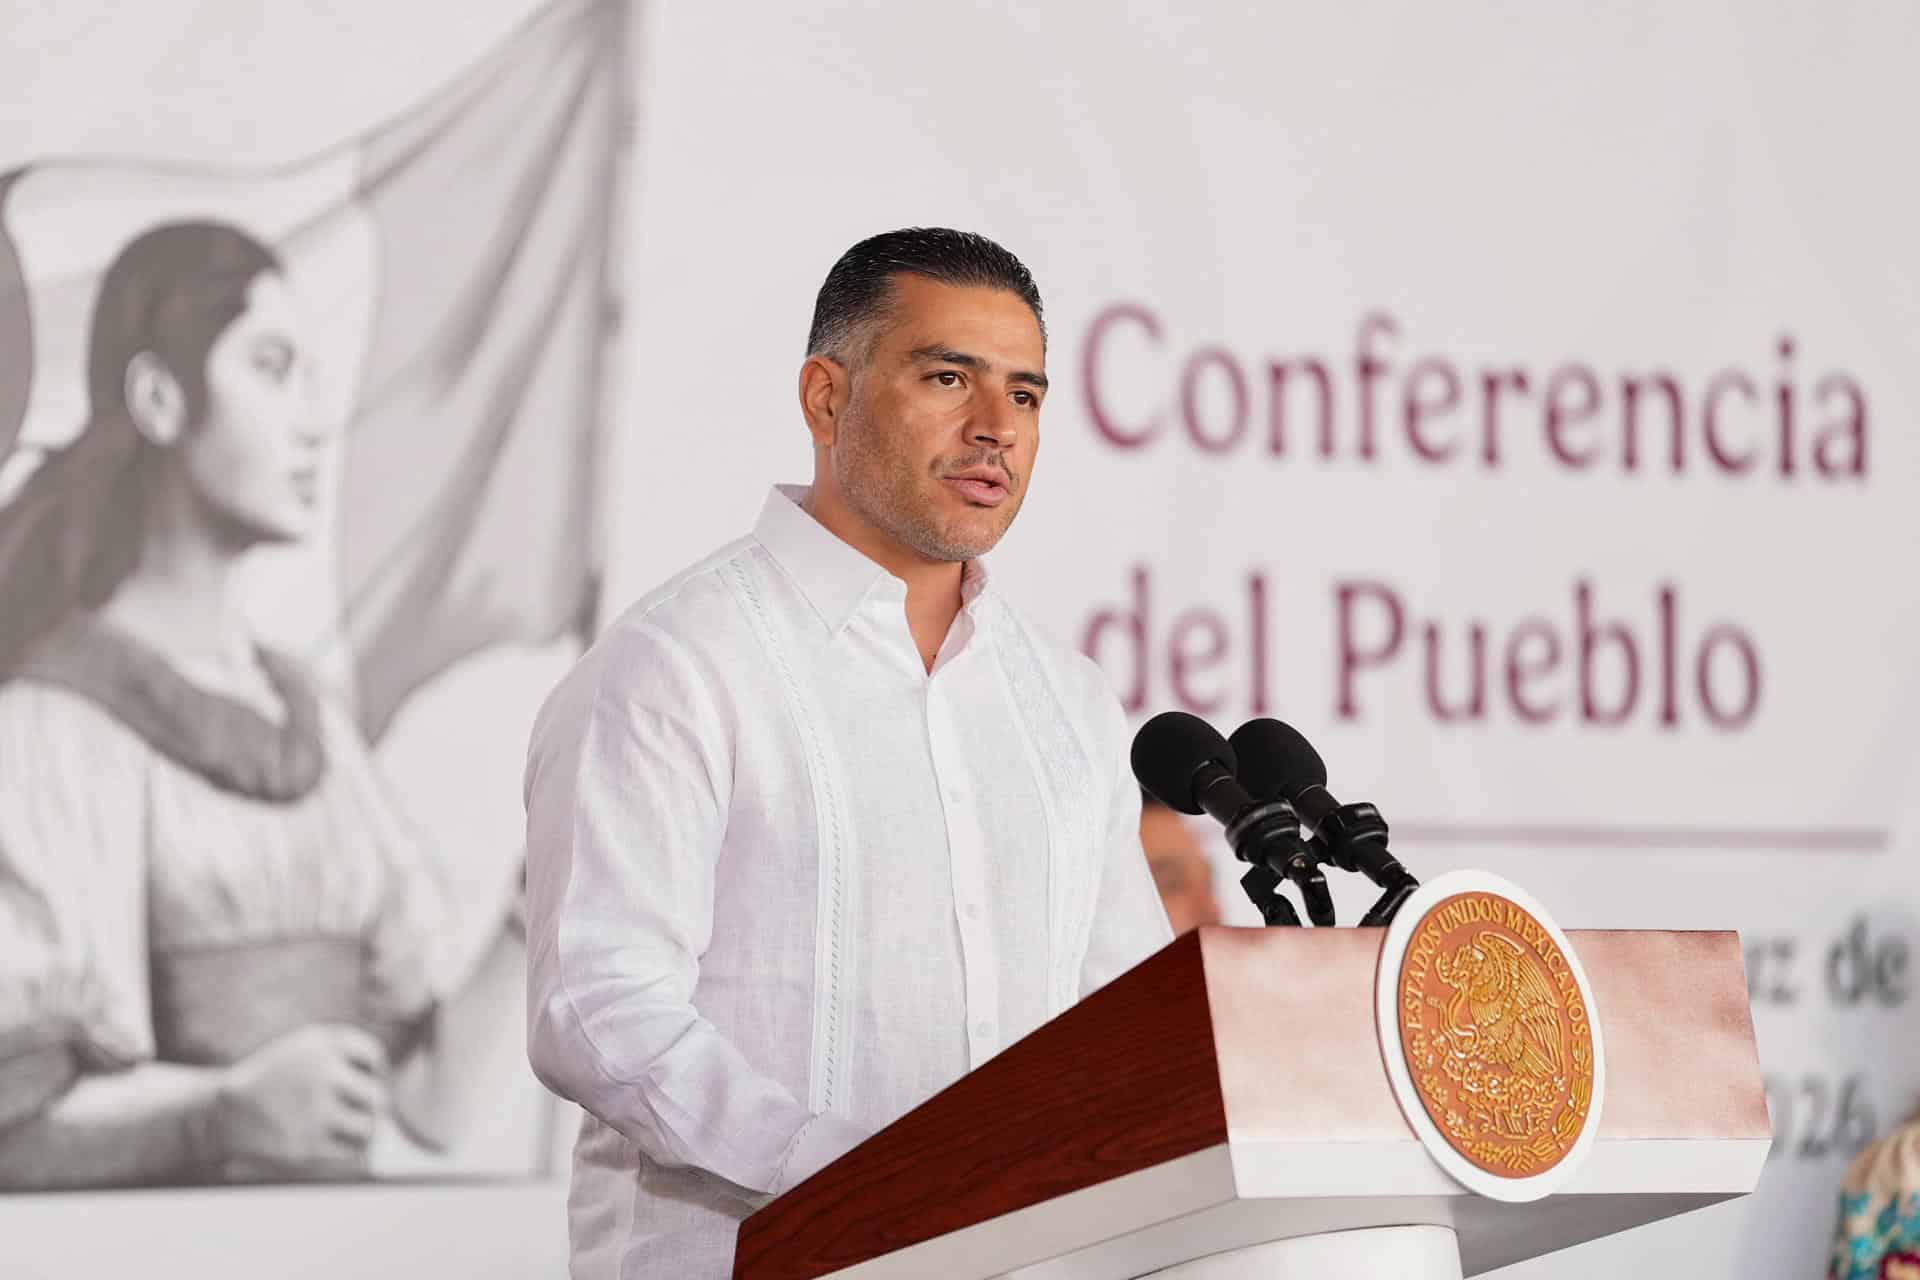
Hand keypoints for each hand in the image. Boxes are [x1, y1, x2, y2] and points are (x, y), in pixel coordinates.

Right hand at [211, 1023, 388, 1178]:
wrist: (224, 1113)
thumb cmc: (276, 1077)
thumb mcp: (306, 1046)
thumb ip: (348, 1051)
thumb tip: (390, 1083)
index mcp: (322, 1044)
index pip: (373, 1057)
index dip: (374, 1071)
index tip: (362, 1080)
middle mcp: (321, 1073)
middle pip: (376, 1094)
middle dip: (371, 1103)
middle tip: (360, 1109)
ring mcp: (314, 1110)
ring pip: (369, 1126)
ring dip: (366, 1129)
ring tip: (355, 1128)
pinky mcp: (306, 1144)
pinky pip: (351, 1150)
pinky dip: (352, 1148)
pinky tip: (341, 1141)